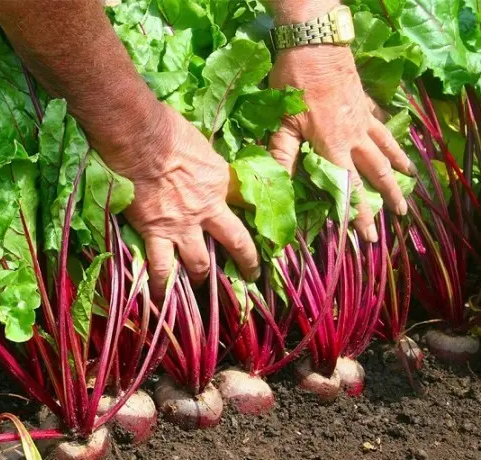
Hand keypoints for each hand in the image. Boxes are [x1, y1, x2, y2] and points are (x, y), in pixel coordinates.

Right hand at [109, 104, 259, 297]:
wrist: (139, 137)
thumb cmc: (167, 130)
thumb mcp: (200, 144)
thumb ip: (205, 164)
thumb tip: (203, 166)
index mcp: (220, 183)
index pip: (247, 203)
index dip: (257, 217)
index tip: (265, 229)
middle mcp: (207, 209)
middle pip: (235, 241)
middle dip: (246, 261)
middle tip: (250, 275)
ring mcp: (182, 225)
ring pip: (199, 263)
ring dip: (201, 276)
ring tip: (201, 284)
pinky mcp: (156, 233)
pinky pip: (160, 267)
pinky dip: (161, 285)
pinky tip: (161, 298)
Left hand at [268, 46, 415, 240]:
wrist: (314, 45)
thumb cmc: (295, 84)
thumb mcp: (282, 123)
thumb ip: (282, 155)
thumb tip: (277, 186)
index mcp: (334, 147)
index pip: (349, 189)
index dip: (358, 215)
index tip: (367, 235)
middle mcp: (354, 137)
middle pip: (377, 172)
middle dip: (388, 197)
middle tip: (400, 216)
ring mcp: (363, 119)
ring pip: (386, 149)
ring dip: (398, 169)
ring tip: (409, 184)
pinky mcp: (364, 103)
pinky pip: (382, 126)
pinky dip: (392, 137)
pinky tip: (396, 143)